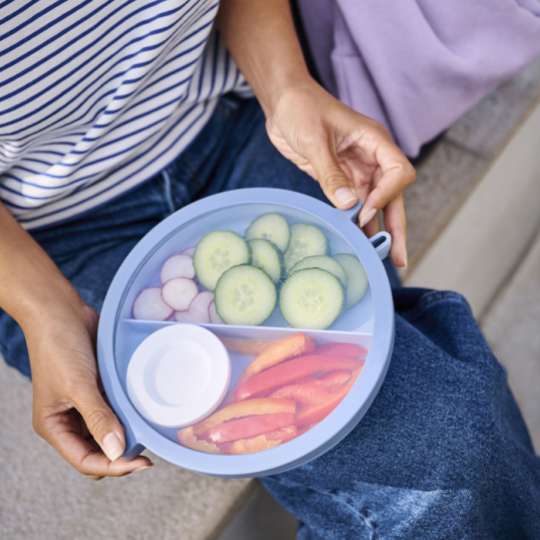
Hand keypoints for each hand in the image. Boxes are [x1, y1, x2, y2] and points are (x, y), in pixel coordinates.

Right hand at [24, 296, 151, 477]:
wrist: (60, 311)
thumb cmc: (59, 347)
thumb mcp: (78, 385)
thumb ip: (98, 418)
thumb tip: (116, 451)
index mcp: (54, 426)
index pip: (86, 461)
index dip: (114, 465)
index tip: (143, 462)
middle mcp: (69, 420)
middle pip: (99, 451)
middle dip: (121, 454)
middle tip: (151, 449)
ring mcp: (85, 404)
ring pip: (109, 431)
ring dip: (127, 434)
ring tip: (150, 432)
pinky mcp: (98, 388)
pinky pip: (116, 409)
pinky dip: (128, 413)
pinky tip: (144, 411)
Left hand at [266, 81, 415, 266]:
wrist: (283, 104)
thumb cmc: (301, 108)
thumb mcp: (314, 140)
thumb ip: (331, 173)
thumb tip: (349, 206)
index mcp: (374, 141)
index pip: (398, 172)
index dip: (386, 195)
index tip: (364, 211)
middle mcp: (371, 159)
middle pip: (393, 196)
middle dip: (396, 227)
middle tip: (398, 258)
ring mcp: (356, 171)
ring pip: (375, 205)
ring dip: (377, 230)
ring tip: (381, 260)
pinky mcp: (340, 180)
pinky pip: (354, 206)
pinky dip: (356, 224)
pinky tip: (358, 242)